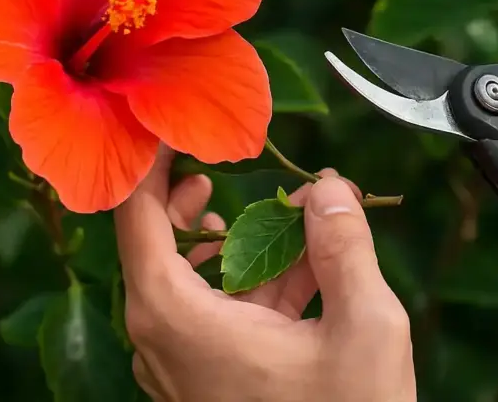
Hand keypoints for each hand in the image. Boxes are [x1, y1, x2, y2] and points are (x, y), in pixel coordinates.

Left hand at [114, 148, 415, 401]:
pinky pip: (216, 316)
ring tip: (283, 216)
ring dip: (235, 241)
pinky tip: (305, 265)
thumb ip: (344, 243)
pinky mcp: (209, 383)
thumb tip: (329, 186)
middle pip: (157, 244)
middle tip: (219, 164)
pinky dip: (254, 283)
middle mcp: (162, 339)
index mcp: (175, 316)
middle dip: (195, 198)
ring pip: (191, 280)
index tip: (172, 122)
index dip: (149, 160)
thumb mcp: (362, 324)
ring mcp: (182, 366)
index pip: (135, 214)